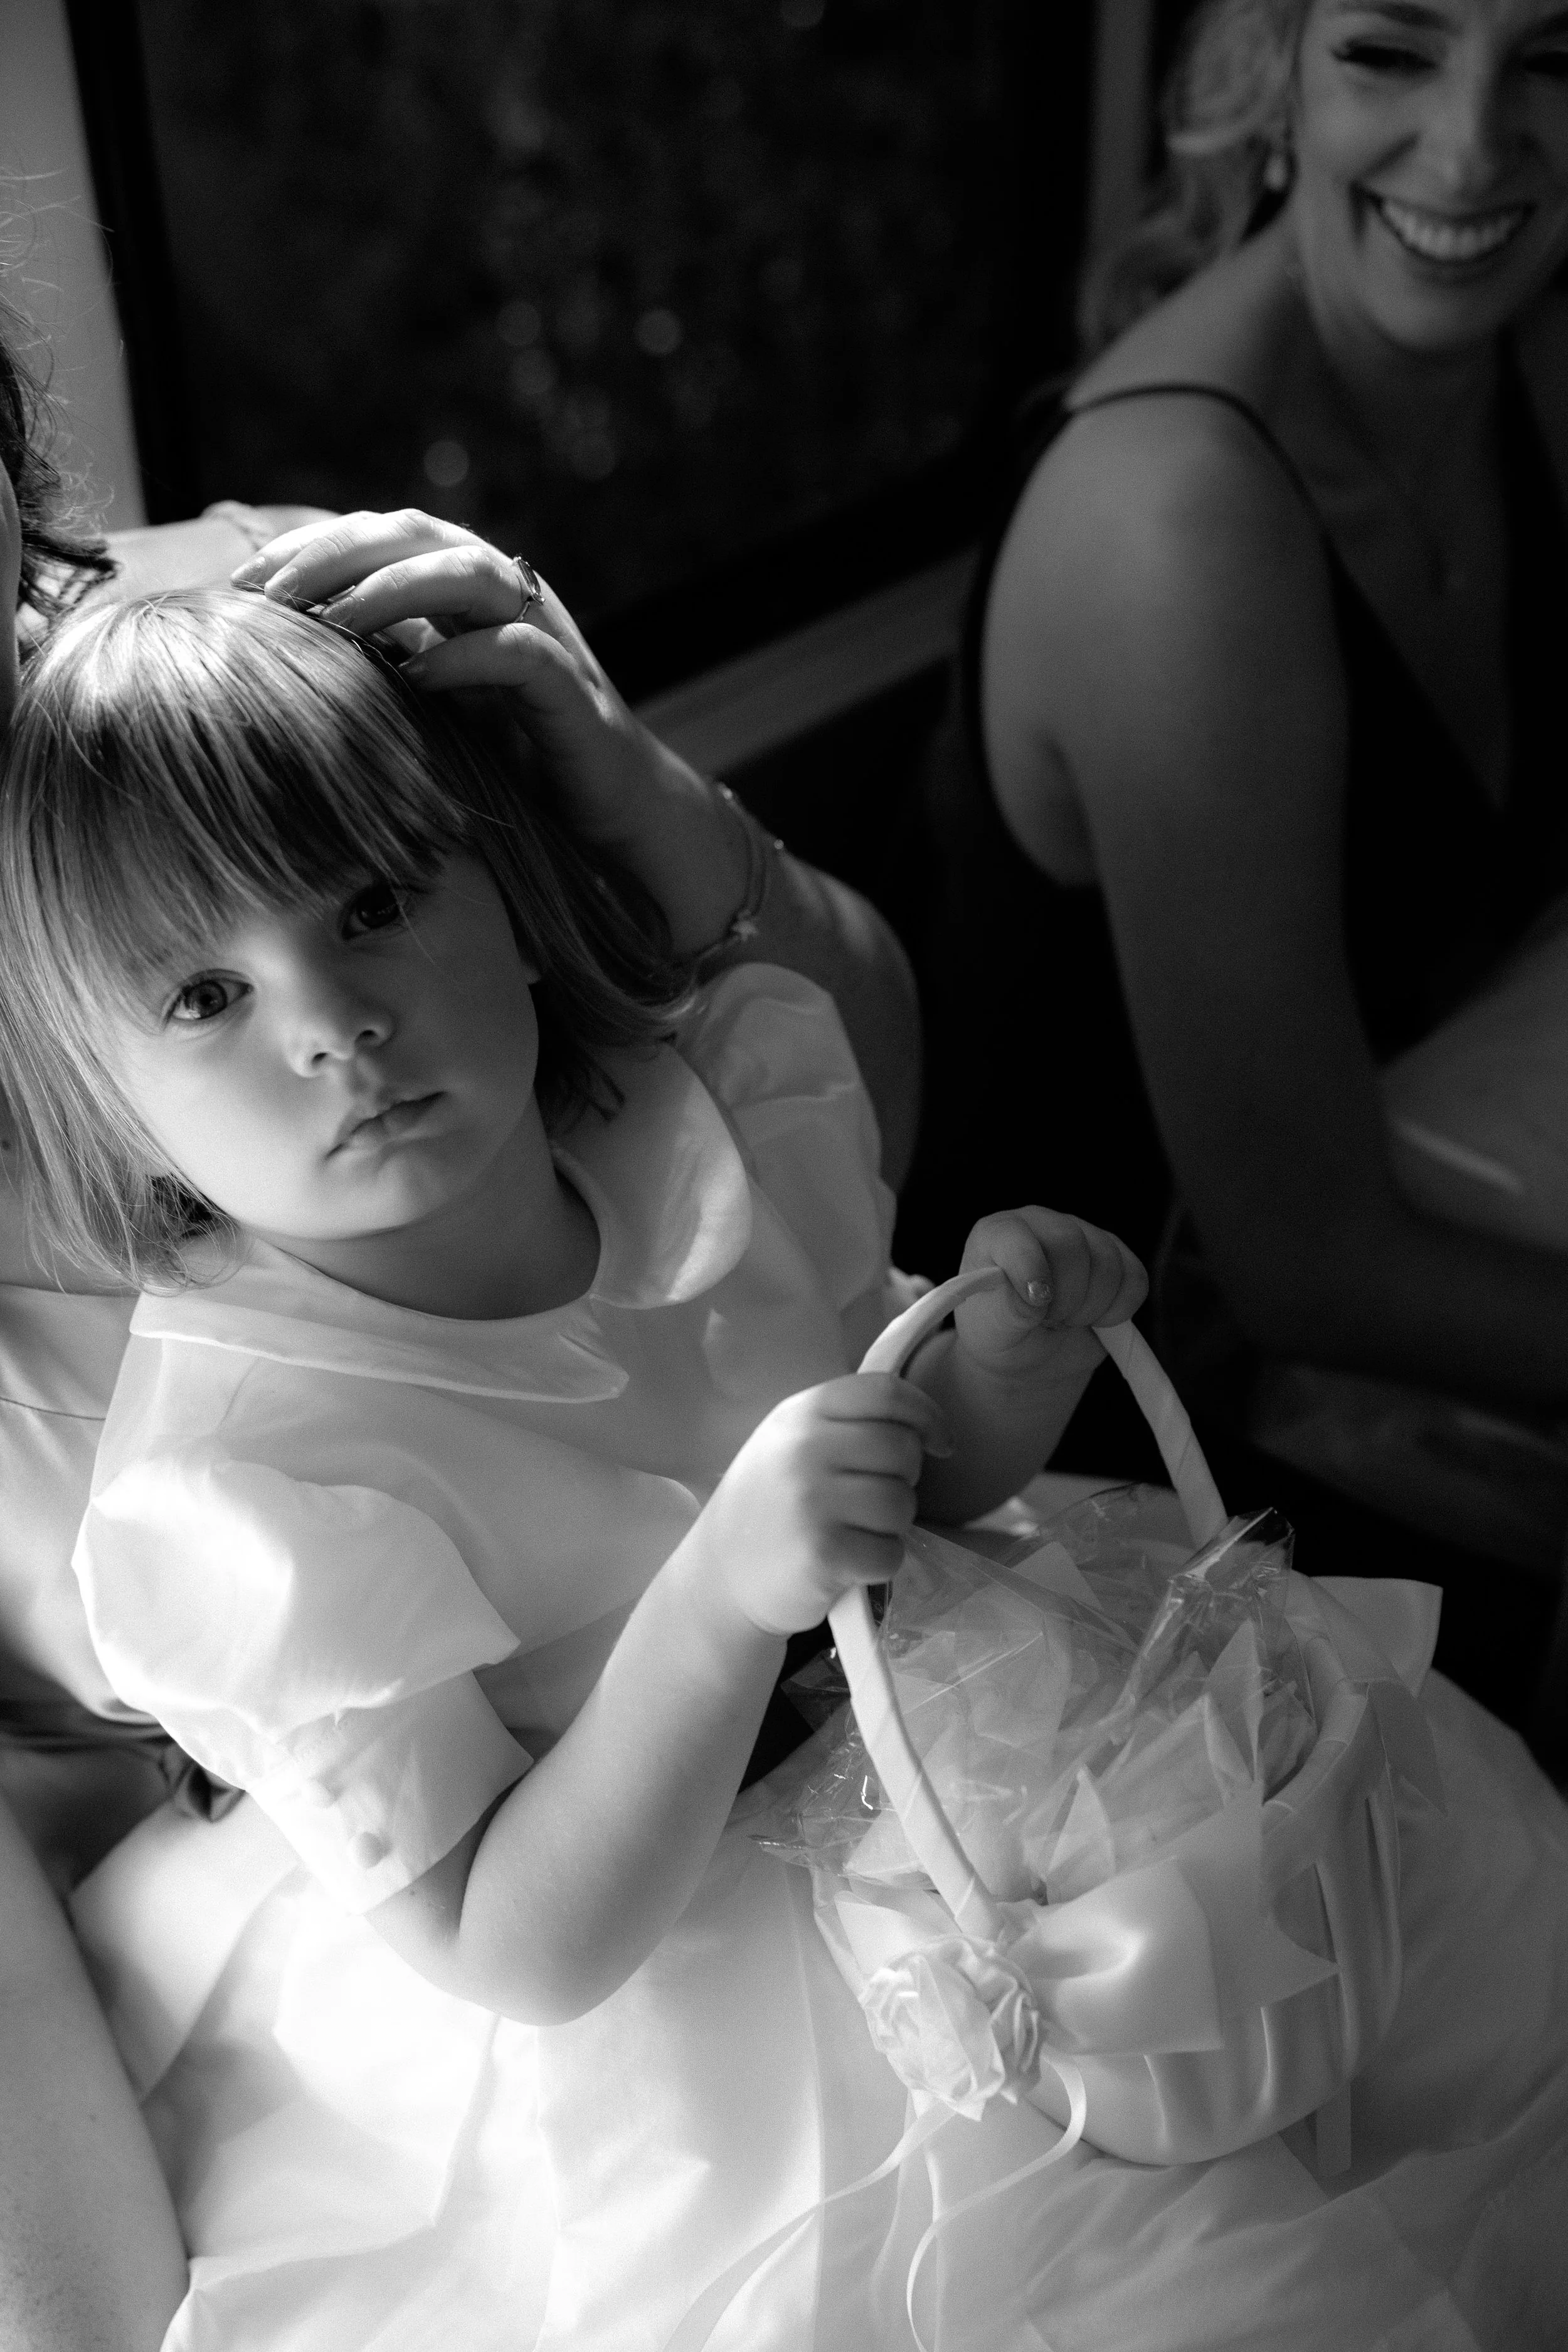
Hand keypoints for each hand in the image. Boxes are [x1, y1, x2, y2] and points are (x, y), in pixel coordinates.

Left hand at [231, 508, 662, 847]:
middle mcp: (508, 596)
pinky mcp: (574, 692)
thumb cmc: (510, 761)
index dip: (312, 545)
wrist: (608, 816)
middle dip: (339, 553)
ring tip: (334, 623)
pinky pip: (520, 653)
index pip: (382, 533)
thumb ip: (378, 661)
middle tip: (274, 594)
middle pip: (419, 534)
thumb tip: (278, 650)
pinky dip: (465, 657)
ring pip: (471, 573)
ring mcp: (546, 637)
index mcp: (466, 589)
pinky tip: (416, 678)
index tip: (244, 582)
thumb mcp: (427, 701)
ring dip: (396, 589)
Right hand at [687, 1375, 951, 1636]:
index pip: (885, 1392)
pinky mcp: (824, 1553)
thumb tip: (923, 1429)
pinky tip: (850, 1562)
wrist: (719, 1577)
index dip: (927, 1415)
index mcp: (801, 1413)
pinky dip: (880, 1562)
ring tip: (857, 1531)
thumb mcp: (791, 1442)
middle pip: (902, 1449)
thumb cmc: (769, 1506)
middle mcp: (805, 1449)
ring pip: (902, 1504)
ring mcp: (812, 1501)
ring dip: (893, 1525)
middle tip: (875, 1499)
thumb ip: (846, 1423)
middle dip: (905, 1478)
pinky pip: (891, 1553)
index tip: (939, 1443)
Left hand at [949, 1207, 1146, 1389]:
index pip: (1017, 1235)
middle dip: (1065, 1296)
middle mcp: (1042, 1225)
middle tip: (1050, 1321)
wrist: (1029, 1355)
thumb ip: (1007, 1311)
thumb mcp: (992, 1332)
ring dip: (1091, 1307)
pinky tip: (1095, 1320)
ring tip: (1067, 1321)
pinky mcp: (1117, 1258)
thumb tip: (1036, 1297)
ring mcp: (1083, 1237)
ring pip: (1108, 1262)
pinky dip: (1120, 1309)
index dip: (1031, 1268)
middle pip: (1070, 1244)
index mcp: (999, 1234)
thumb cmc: (1001, 1336)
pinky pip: (1135, 1278)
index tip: (1037, 1304)